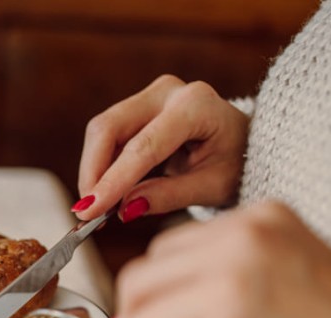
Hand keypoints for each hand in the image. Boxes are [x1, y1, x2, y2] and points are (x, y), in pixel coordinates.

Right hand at [75, 75, 249, 221]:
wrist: (244, 143)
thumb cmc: (236, 163)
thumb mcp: (213, 187)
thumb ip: (170, 196)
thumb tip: (125, 209)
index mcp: (195, 106)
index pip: (143, 147)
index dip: (113, 181)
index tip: (89, 211)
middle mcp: (168, 92)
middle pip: (109, 128)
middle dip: (93, 172)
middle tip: (87, 213)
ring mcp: (150, 96)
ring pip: (102, 131)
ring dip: (94, 172)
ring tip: (98, 210)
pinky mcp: (137, 108)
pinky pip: (107, 137)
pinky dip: (101, 168)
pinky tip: (106, 195)